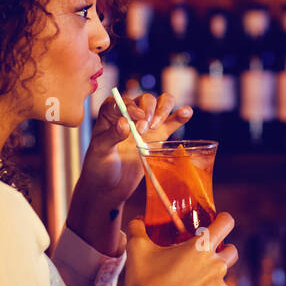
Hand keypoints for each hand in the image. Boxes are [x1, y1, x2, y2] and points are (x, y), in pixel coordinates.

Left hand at [72, 92, 192, 215]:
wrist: (110, 186)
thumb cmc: (99, 166)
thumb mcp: (100, 151)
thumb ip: (111, 136)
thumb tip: (124, 123)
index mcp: (110, 113)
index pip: (123, 100)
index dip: (131, 106)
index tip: (136, 118)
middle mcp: (130, 113)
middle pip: (145, 99)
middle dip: (147, 111)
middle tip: (142, 130)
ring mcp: (146, 123)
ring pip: (161, 104)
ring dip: (163, 110)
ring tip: (157, 126)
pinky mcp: (159, 136)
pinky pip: (172, 121)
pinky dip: (180, 115)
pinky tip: (186, 113)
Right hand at [117, 213, 237, 285]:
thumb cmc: (144, 283)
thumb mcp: (137, 249)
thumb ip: (139, 228)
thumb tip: (139, 221)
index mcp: (202, 247)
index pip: (226, 223)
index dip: (222, 220)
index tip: (215, 223)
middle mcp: (217, 266)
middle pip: (231, 250)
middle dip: (220, 249)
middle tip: (200, 255)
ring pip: (223, 274)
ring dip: (211, 274)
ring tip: (189, 279)